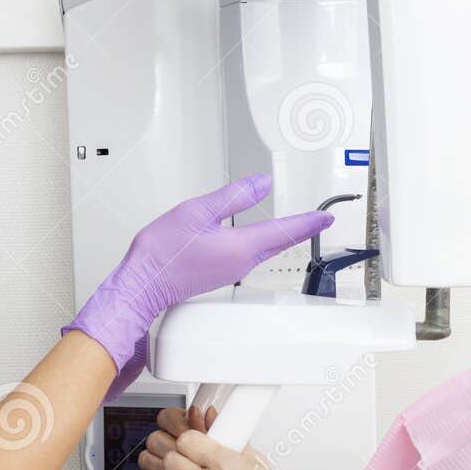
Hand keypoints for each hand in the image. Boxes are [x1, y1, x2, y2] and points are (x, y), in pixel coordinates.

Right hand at [62, 174, 332, 374]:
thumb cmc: (162, 253)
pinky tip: (257, 237)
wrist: (143, 285)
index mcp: (242, 246)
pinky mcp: (219, 273)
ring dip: (282, 236)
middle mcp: (242, 263)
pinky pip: (250, 255)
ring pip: (266, 250)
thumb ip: (233, 197)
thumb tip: (261, 185)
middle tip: (319, 220)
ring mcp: (231, 271)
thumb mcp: (197, 212)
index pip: (286, 231)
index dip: (309, 221)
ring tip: (295, 225)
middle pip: (281, 243)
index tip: (327, 216)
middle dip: (301, 229)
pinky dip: (262, 243)